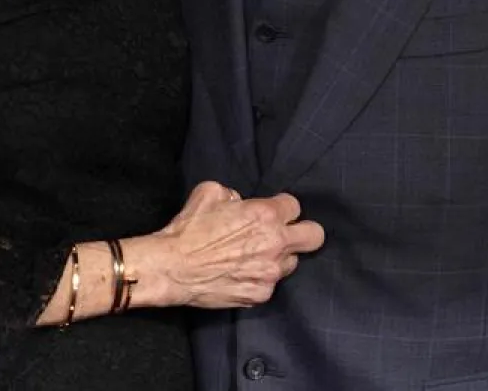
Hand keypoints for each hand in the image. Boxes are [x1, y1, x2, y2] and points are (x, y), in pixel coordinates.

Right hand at [124, 181, 324, 308]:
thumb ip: (234, 193)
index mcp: (266, 215)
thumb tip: (240, 201)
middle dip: (304, 233)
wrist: (172, 268)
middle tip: (287, 234)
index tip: (273, 212)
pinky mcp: (260, 295)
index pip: (295, 206)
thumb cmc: (189, 229)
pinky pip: (270, 283)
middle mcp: (275, 244)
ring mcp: (270, 273)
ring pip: (291, 263)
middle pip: (315, 237)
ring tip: (254, 257)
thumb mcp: (209, 192)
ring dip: (278, 258)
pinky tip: (241, 273)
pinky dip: (260, 278)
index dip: (282, 208)